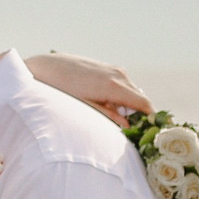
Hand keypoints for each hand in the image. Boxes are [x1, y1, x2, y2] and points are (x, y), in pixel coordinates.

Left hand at [26, 51, 151, 124]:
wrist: (47, 67)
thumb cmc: (63, 90)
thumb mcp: (85, 107)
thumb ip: (108, 116)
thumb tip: (128, 126)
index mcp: (114, 86)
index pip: (144, 103)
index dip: (150, 118)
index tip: (151, 131)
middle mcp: (118, 75)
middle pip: (141, 98)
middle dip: (139, 114)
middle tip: (132, 130)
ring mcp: (115, 69)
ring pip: (132, 91)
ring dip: (128, 104)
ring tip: (112, 115)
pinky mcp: (109, 67)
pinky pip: (123, 84)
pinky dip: (121, 95)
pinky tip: (105, 102)